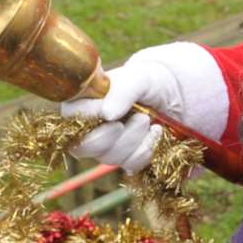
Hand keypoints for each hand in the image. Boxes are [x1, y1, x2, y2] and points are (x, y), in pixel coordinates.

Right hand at [59, 44, 188, 171]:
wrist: (171, 97)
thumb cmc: (147, 82)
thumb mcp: (138, 77)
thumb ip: (122, 91)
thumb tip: (107, 114)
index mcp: (81, 103)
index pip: (71, 117)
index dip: (92, 117)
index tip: (114, 113)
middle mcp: (87, 128)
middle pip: (83, 147)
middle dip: (112, 136)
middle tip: (139, 118)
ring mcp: (105, 148)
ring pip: (109, 158)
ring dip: (135, 139)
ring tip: (148, 119)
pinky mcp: (124, 160)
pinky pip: (130, 165)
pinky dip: (147, 149)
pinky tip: (156, 132)